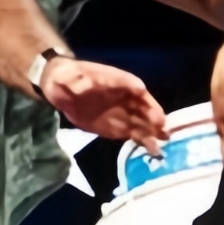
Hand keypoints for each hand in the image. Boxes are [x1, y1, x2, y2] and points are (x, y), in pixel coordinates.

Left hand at [41, 54, 164, 147]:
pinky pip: (130, 133)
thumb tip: (135, 88)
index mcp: (120, 83)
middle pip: (143, 110)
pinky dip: (140, 141)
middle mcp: (125, 98)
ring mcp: (120, 113)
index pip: (138, 93)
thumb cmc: (72, 76)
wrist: (58, 86)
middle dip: (154, 121)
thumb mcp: (83, 75)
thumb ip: (103, 81)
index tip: (158, 115)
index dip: (149, 104)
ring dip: (151, 134)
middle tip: (164, 133)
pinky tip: (151, 149)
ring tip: (160, 147)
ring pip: (140, 124)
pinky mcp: (113, 127)